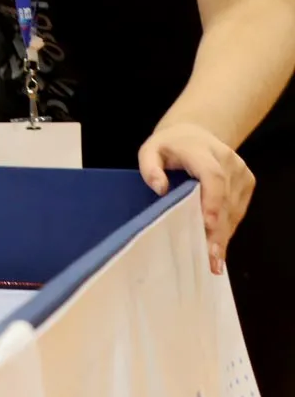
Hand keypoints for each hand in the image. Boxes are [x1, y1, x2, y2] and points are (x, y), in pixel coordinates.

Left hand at [138, 122, 254, 273]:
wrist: (194, 134)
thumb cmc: (168, 147)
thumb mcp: (150, 151)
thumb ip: (150, 168)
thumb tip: (160, 188)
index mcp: (201, 151)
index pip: (212, 177)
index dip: (212, 202)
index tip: (208, 224)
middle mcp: (227, 161)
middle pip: (225, 199)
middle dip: (218, 230)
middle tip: (211, 258)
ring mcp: (240, 172)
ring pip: (234, 208)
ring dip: (224, 235)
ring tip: (214, 261)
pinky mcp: (247, 182)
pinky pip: (238, 210)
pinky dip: (228, 228)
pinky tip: (219, 248)